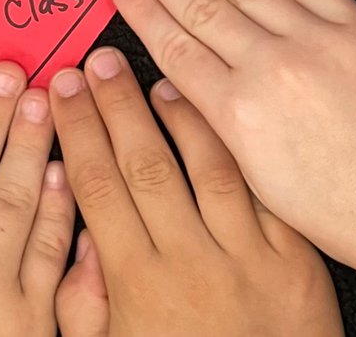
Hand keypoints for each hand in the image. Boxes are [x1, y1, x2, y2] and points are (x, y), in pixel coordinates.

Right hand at [50, 48, 342, 336]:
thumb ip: (82, 296)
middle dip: (115, 105)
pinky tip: (224, 113)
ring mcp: (247, 258)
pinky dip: (241, 147)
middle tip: (97, 60)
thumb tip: (77, 228)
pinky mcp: (295, 260)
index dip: (76, 129)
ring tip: (156, 74)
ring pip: (208, 164)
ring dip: (177, 113)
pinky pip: (264, 190)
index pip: (97, 184)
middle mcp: (190, 262)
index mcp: (138, 284)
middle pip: (145, 163)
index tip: (60, 89)